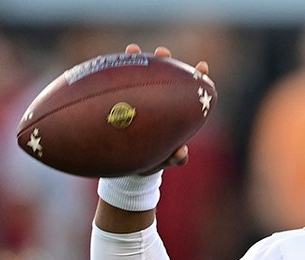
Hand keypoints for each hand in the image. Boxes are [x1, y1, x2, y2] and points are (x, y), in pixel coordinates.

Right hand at [123, 43, 209, 173]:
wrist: (127, 165)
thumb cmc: (152, 160)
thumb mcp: (163, 160)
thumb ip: (174, 158)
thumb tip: (182, 153)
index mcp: (174, 110)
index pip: (188, 90)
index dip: (197, 77)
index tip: (202, 66)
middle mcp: (157, 99)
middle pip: (164, 74)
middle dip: (165, 60)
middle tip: (162, 53)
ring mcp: (138, 97)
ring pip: (138, 74)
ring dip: (136, 60)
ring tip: (132, 50)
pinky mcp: (119, 99)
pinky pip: (114, 86)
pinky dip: (111, 75)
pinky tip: (102, 65)